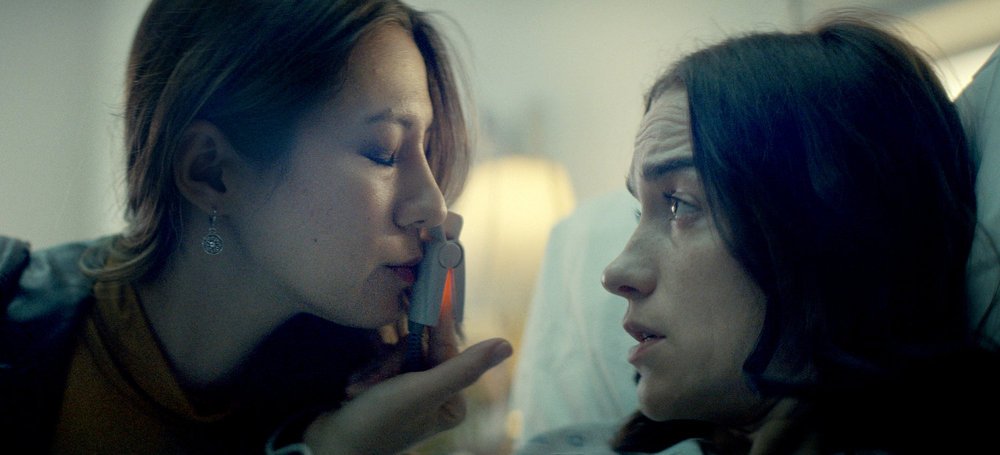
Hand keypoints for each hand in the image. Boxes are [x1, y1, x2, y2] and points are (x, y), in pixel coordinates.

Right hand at [302, 315, 510, 454]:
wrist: (328, 444)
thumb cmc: (379, 420)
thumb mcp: (423, 390)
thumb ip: (464, 367)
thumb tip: (507, 344)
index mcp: (452, 402)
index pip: (446, 349)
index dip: (431, 328)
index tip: (425, 296)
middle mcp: (435, 397)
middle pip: (420, 350)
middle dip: (393, 360)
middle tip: (375, 380)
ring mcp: (410, 394)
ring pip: (398, 354)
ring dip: (377, 369)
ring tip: (359, 390)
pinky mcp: (386, 391)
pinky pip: (382, 364)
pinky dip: (368, 372)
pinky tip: (355, 387)